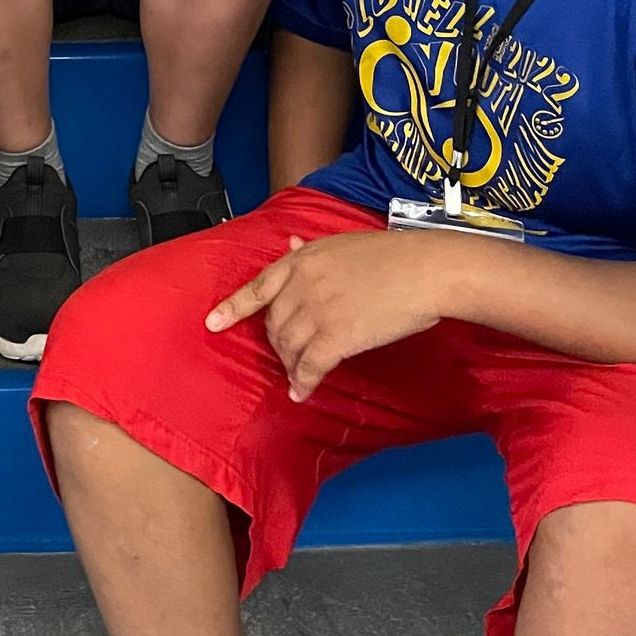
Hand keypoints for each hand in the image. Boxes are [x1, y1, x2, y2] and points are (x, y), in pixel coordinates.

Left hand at [206, 228, 451, 400]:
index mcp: (301, 260)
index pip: (257, 286)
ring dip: (290, 365)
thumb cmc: (390, 255)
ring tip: (298, 376)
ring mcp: (317, 311)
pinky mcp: (336, 337)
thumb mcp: (341, 243)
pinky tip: (303, 392)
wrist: (422, 270)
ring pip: (288, 347)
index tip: (212, 323)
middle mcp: (301, 285)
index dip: (233, 307)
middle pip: (274, 323)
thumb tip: (287, 243)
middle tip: (288, 356)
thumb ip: (310, 251)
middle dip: (278, 343)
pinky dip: (303, 382)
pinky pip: (309, 367)